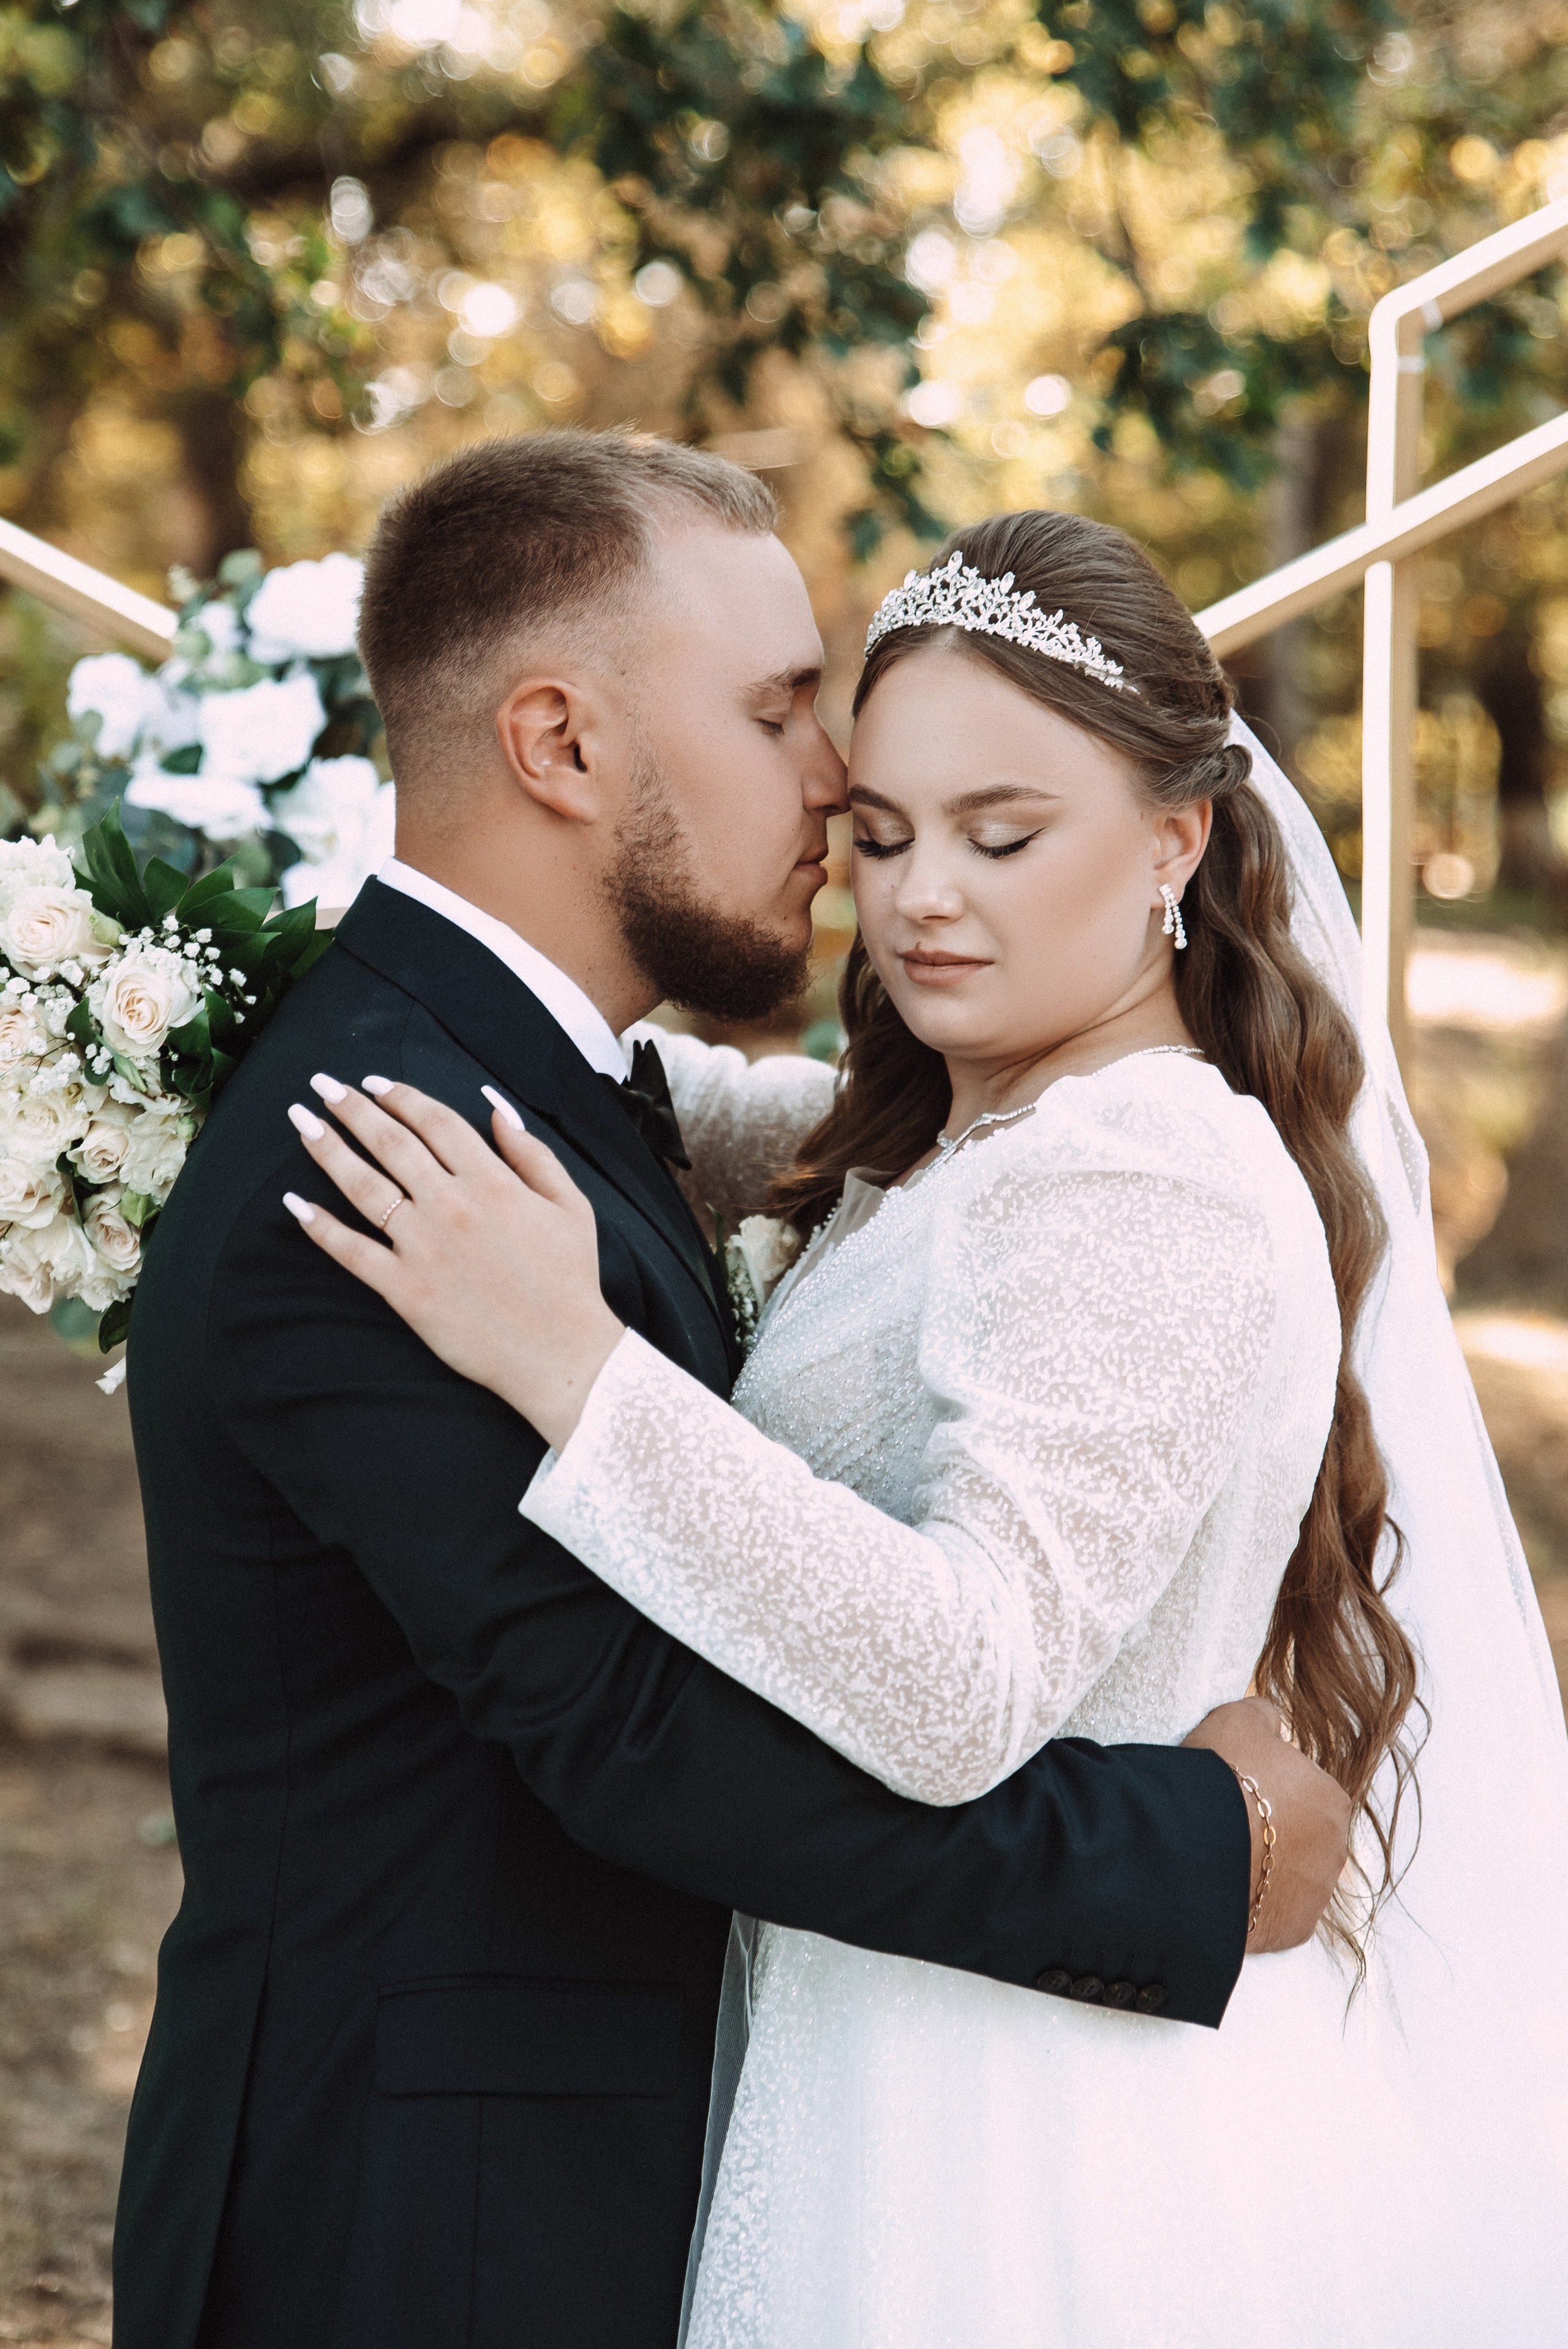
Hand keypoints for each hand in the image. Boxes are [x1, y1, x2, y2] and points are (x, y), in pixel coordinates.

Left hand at [282, 1075, 623, 1448]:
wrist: (560, 1354)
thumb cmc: (570, 1279)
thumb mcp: (569, 1205)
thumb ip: (532, 1153)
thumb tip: (494, 1107)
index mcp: (493, 1181)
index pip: (436, 1122)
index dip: (401, 1096)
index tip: (375, 1082)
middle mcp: (452, 1206)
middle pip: (391, 1143)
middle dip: (352, 1108)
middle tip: (323, 1084)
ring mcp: (424, 1247)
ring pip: (364, 1186)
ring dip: (327, 1149)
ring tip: (301, 1121)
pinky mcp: (406, 1289)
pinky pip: (352, 1252)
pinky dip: (320, 1227)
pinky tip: (294, 1204)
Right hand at [1183, 1697, 1351, 1954]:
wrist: (1194, 1846)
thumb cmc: (1222, 1776)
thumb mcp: (1237, 1719)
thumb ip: (1263, 1716)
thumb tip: (1271, 1718)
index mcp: (1332, 1800)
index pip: (1308, 1793)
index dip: (1272, 1789)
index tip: (1240, 1790)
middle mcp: (1337, 1852)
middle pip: (1304, 1838)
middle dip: (1275, 1833)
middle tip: (1229, 1822)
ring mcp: (1316, 1896)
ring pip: (1292, 1879)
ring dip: (1267, 1869)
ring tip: (1220, 1856)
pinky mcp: (1292, 1932)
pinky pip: (1274, 1913)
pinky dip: (1254, 1902)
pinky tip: (1222, 1885)